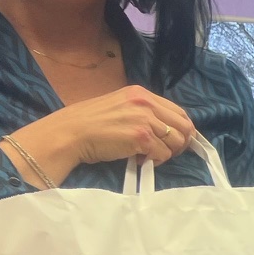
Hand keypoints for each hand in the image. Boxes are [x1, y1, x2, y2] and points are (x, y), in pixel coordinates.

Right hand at [4, 86, 198, 186]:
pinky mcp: (142, 137)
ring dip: (165, 153)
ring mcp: (145, 119)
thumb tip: (164, 128)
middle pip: (184, 126)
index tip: (173, 141)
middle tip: (166, 152)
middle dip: (180, 143)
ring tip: (147, 155)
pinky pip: (163, 154)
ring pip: (176, 142)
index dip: (181, 129)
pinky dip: (154, 161)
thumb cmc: (89, 123)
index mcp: (141, 93)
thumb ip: (142, 112)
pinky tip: (137, 159)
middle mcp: (146, 103)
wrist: (69, 133)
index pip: (178, 111)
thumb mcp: (119, 107)